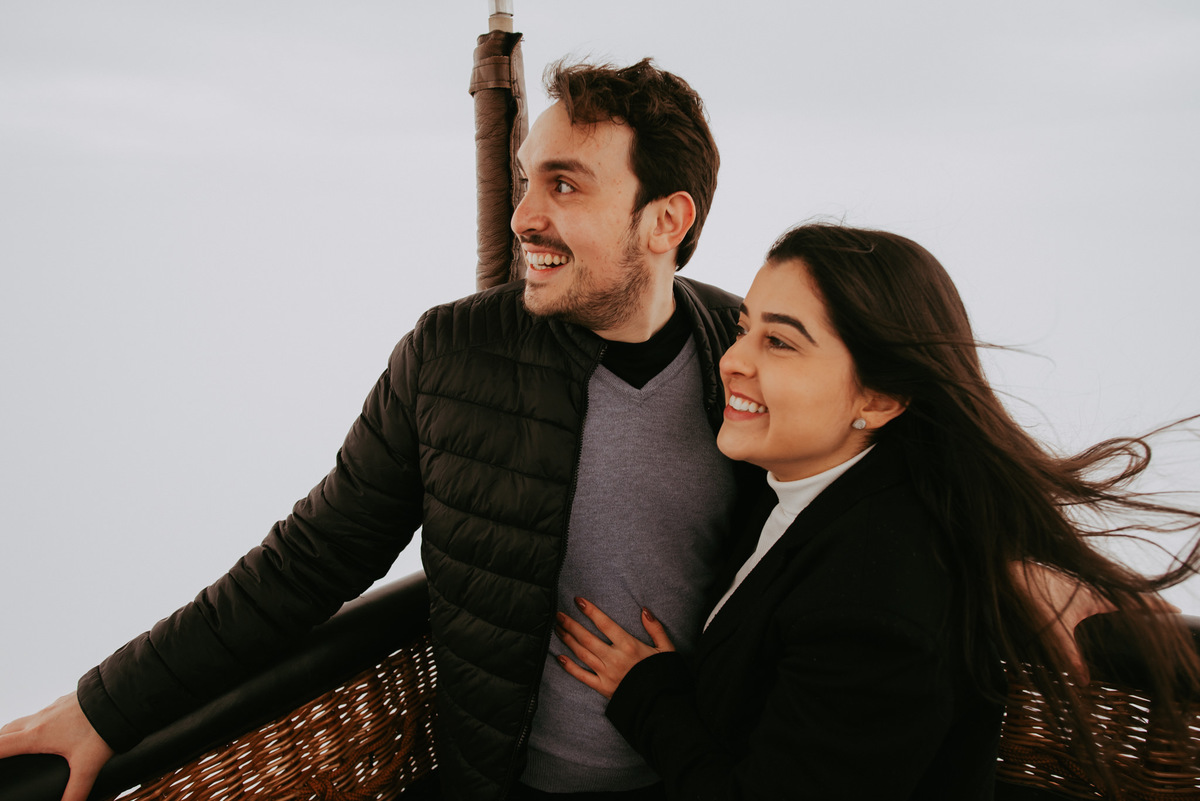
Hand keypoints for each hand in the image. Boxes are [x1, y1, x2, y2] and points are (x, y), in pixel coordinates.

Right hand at [0, 693, 114, 800]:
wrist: (119, 696)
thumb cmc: (102, 726)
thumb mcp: (87, 765)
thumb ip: (76, 791)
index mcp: (36, 735)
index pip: (0, 746)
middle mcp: (39, 719)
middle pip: (5, 732)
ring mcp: (51, 709)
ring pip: (21, 721)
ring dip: (11, 734)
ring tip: (12, 747)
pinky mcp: (64, 703)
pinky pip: (39, 714)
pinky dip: (31, 725)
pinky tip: (44, 731)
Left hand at [554, 597, 674, 698]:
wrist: (661, 704)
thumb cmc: (663, 675)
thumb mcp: (666, 649)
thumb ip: (655, 628)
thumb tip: (644, 610)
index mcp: (629, 646)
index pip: (605, 624)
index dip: (590, 611)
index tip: (578, 601)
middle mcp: (615, 658)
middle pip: (587, 638)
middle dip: (571, 625)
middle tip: (558, 614)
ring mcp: (607, 674)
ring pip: (582, 654)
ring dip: (568, 640)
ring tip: (557, 629)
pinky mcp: (603, 688)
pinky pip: (582, 676)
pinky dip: (570, 667)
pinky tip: (560, 658)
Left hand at [1009, 561, 1178, 681]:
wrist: (1004, 568)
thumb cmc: (1027, 590)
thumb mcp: (1050, 625)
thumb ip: (1068, 652)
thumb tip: (1084, 681)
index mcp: (1097, 594)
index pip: (1136, 600)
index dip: (1157, 607)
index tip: (1178, 612)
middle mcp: (1092, 588)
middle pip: (1128, 597)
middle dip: (1147, 608)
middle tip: (1166, 620)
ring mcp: (1080, 586)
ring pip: (1112, 596)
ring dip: (1128, 605)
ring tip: (1143, 619)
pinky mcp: (1067, 587)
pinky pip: (1097, 596)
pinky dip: (1109, 604)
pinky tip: (1103, 615)